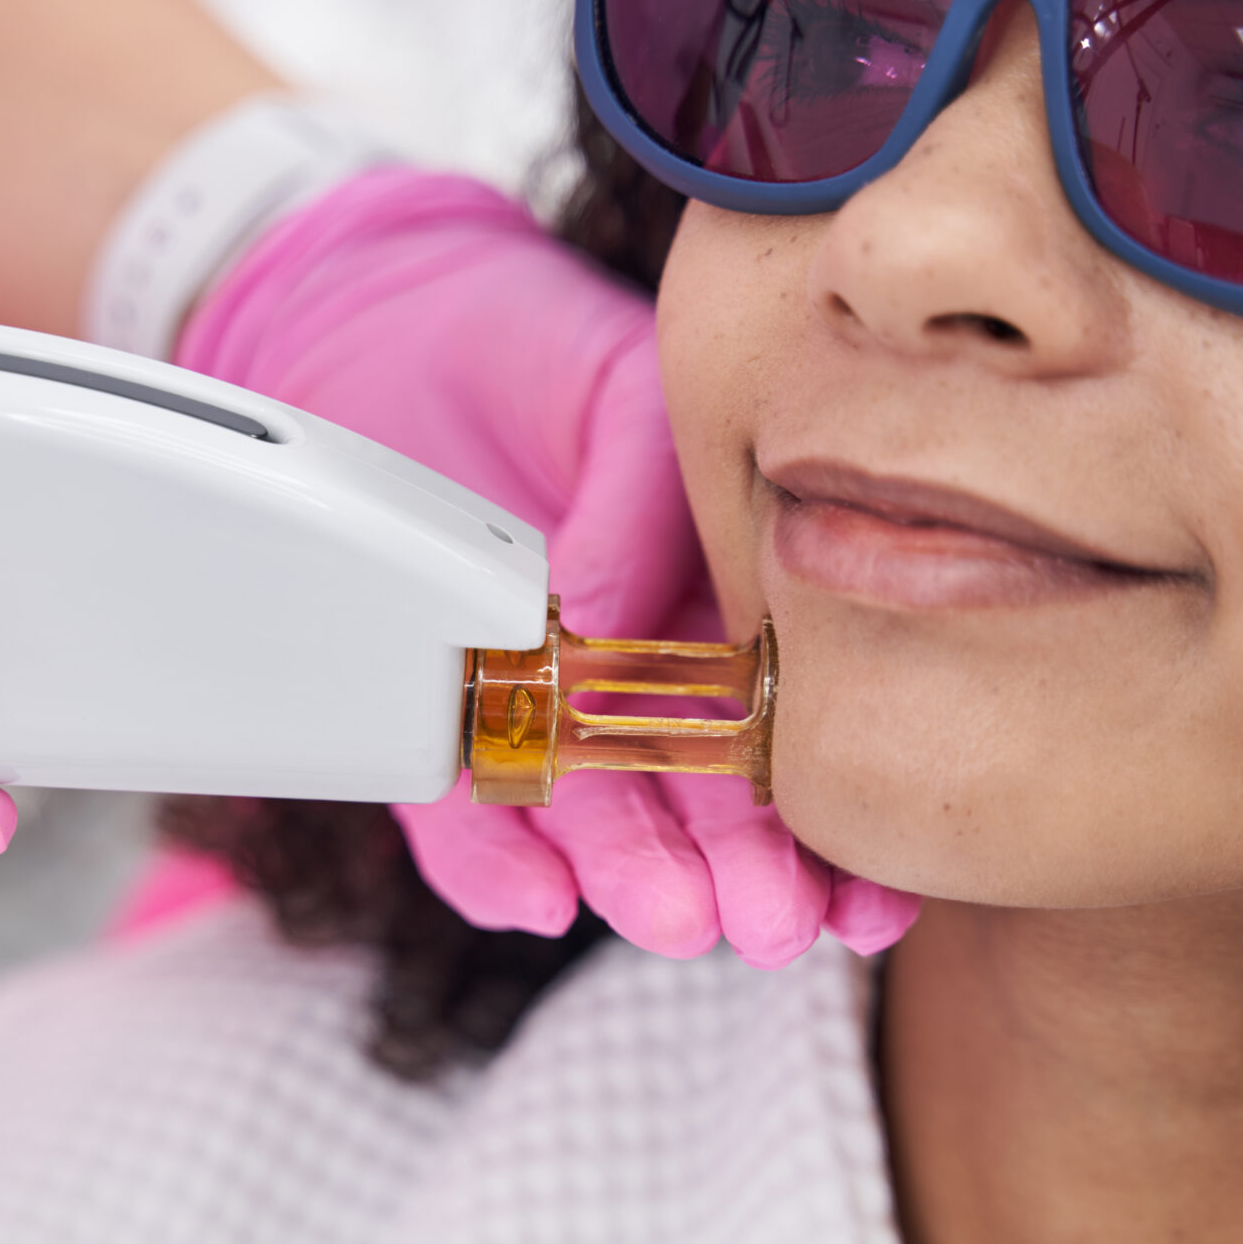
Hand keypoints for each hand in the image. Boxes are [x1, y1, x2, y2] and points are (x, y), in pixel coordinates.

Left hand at [178, 167, 915, 964]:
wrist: (377, 323)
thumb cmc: (533, 346)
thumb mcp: (629, 387)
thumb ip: (650, 495)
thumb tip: (610, 624)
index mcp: (728, 597)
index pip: (794, 718)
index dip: (836, 804)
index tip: (865, 876)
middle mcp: (644, 672)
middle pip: (705, 792)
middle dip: (746, 865)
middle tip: (771, 920)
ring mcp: (537, 704)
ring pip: (592, 816)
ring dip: (635, 876)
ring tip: (674, 919)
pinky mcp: (432, 722)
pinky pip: (455, 818)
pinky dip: (490, 866)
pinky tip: (534, 900)